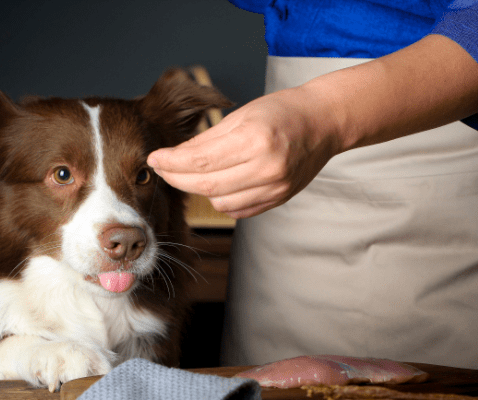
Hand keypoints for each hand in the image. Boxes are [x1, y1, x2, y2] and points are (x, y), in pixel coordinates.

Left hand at [147, 36, 477, 219]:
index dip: (170, 163)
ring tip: (196, 174)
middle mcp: (266, 167)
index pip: (199, 161)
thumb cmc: (282, 111)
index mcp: (254, 139)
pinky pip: (238, 210)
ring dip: (202, 190)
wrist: (324, 123)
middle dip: (177, 179)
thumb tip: (173, 158)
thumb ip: (208, 139)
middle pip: (206, 185)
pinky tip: (221, 185)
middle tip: (163, 170)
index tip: (154, 160)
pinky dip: (223, 200)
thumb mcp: (242, 115)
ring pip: (220, 202)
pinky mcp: (279, 199)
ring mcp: (275, 187)